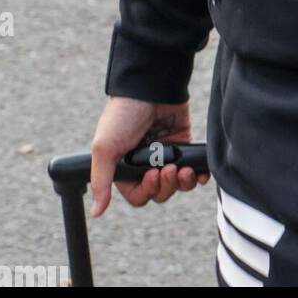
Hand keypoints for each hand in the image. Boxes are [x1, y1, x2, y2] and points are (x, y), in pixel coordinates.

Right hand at [90, 96, 209, 217]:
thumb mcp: (105, 148)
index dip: (147, 191)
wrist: (149, 86)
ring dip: (182, 182)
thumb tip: (97, 211)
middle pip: (160, 192)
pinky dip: (198, 174)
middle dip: (166, 185)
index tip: (151, 175)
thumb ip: (101, 181)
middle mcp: (145, 164)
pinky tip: (199, 173)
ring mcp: (166, 155)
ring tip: (183, 170)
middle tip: (167, 169)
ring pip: (177, 184)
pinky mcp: (182, 144)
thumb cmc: (123, 115)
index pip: (138, 196)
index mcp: (125, 168)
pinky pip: (192, 167)